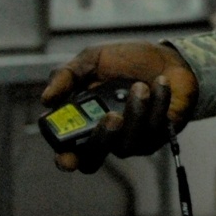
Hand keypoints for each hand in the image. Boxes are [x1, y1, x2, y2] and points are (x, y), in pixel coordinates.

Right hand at [41, 41, 198, 173]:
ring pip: (128, 143)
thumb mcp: (93, 59)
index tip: (67, 155)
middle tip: (112, 116)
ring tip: (141, 86)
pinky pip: (157, 128)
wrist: (168, 55)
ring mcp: (134, 139)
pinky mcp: (160, 135)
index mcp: (84, 122)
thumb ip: (67, 75)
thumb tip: (47, 98)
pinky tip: (161, 82)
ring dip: (135, 112)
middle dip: (102, 139)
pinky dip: (159, 102)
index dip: (65, 159)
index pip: (69, 154)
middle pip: (95, 158)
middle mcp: (107, 136)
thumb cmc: (128, 61)